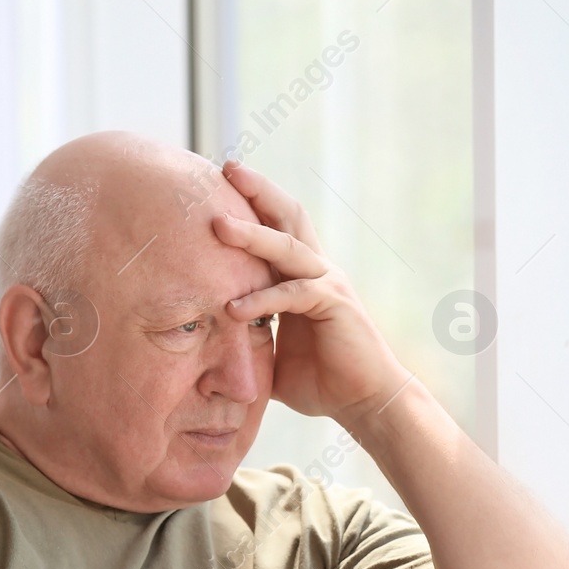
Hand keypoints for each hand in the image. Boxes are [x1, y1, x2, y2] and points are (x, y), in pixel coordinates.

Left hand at [213, 160, 411, 428]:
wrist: (364, 402)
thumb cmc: (320, 381)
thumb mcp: (270, 357)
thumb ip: (245, 343)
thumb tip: (204, 350)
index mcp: (302, 275)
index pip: (276, 226)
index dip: (253, 201)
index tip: (218, 181)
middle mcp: (317, 269)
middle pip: (287, 216)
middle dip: (258, 190)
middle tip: (226, 166)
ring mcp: (328, 284)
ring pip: (288, 248)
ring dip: (252, 235)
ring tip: (217, 225)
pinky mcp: (334, 304)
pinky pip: (293, 294)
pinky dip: (262, 300)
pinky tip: (234, 308)